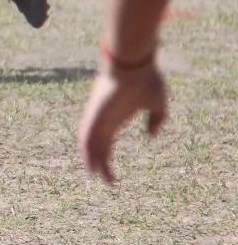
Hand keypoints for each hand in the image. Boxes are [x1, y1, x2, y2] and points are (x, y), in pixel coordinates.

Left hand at [78, 63, 167, 184]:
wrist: (134, 63)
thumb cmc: (146, 80)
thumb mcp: (157, 103)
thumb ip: (156, 119)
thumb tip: (151, 135)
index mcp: (115, 118)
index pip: (106, 143)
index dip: (107, 159)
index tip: (112, 174)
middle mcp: (103, 119)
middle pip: (96, 147)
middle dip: (99, 165)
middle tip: (107, 181)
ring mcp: (96, 116)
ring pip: (88, 143)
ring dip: (91, 160)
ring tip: (96, 176)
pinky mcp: (94, 113)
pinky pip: (86, 135)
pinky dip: (86, 150)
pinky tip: (90, 164)